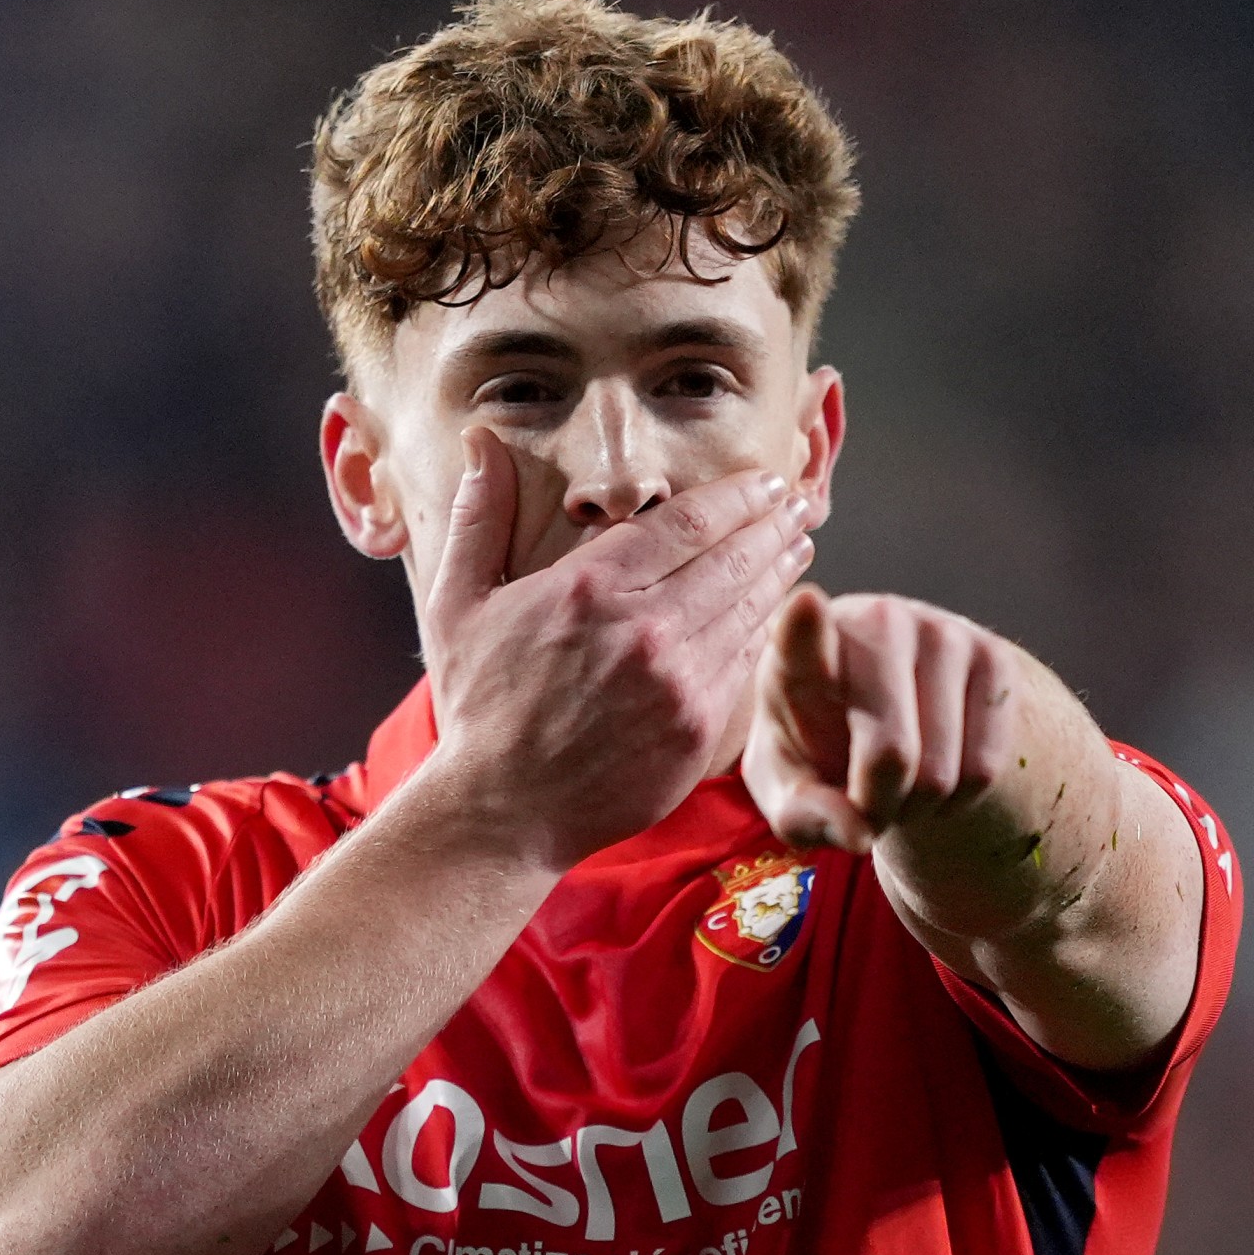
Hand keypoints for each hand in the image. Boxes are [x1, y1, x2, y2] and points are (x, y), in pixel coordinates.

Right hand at [421, 427, 815, 870]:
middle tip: (795, 503)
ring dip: (779, 571)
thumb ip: (479, 518)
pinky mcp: (698, 730)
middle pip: (733, 559)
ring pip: (748, 609)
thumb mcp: (457, 604)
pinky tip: (770, 610)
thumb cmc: (478, 706)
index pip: (688, 522)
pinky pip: (745, 664)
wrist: (501, 811)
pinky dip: (763, 629)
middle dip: (771, 525)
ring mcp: (678, 683)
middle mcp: (644, 629)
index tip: (763, 481)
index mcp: (589, 588)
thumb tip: (482, 443)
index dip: (736, 496)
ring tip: (796, 544)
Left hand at [742, 587, 1019, 853]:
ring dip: (919, 808)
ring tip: (898, 787)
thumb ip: (805, 816)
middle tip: (867, 805)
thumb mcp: (791, 794)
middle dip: (878, 807)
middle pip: (891, 754)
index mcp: (800, 650)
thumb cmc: (820, 755)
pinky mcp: (994, 655)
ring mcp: (941, 631)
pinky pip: (985, 768)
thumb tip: (857, 831)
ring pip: (941, 772)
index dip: (804, 626)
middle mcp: (874, 622)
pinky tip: (937, 776)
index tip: (805, 603)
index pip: (800, 637)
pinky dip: (960, 799)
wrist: (886, 726)